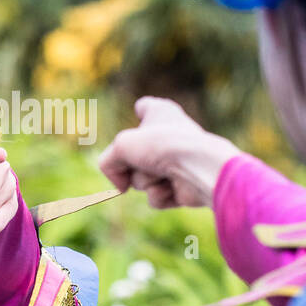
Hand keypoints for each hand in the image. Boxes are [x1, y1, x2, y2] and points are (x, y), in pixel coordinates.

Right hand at [97, 96, 241, 208]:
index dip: (143, 110)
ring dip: (145, 180)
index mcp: (161, 114)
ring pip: (141, 180)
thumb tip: (121, 187)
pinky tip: (173, 186)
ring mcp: (176, 164)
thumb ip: (108, 163)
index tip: (141, 110)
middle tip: (143, 159)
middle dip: (130, 164)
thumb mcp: (121, 146)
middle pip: (132, 156)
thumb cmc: (162, 146)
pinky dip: (159, 194)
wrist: (197, 168)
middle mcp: (170, 137)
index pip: (148, 107)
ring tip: (163, 172)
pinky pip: (155, 197)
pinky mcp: (182, 189)